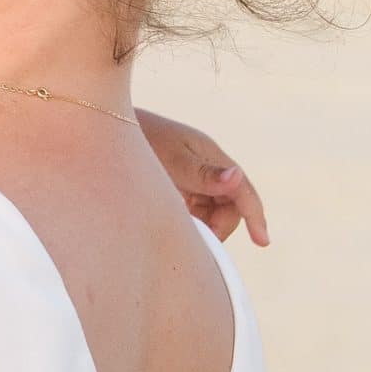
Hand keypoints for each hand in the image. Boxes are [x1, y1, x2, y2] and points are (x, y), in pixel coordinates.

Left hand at [135, 108, 269, 246]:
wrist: (108, 128)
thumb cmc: (141, 140)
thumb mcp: (171, 160)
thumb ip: (203, 174)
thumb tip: (237, 177)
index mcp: (211, 156)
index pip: (242, 190)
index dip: (255, 216)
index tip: (262, 242)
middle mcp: (207, 167)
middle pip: (229, 206)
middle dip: (220, 226)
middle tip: (200, 241)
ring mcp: (193, 177)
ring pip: (213, 211)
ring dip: (205, 225)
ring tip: (183, 230)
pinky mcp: (179, 185)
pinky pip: (195, 210)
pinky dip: (192, 222)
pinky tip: (176, 224)